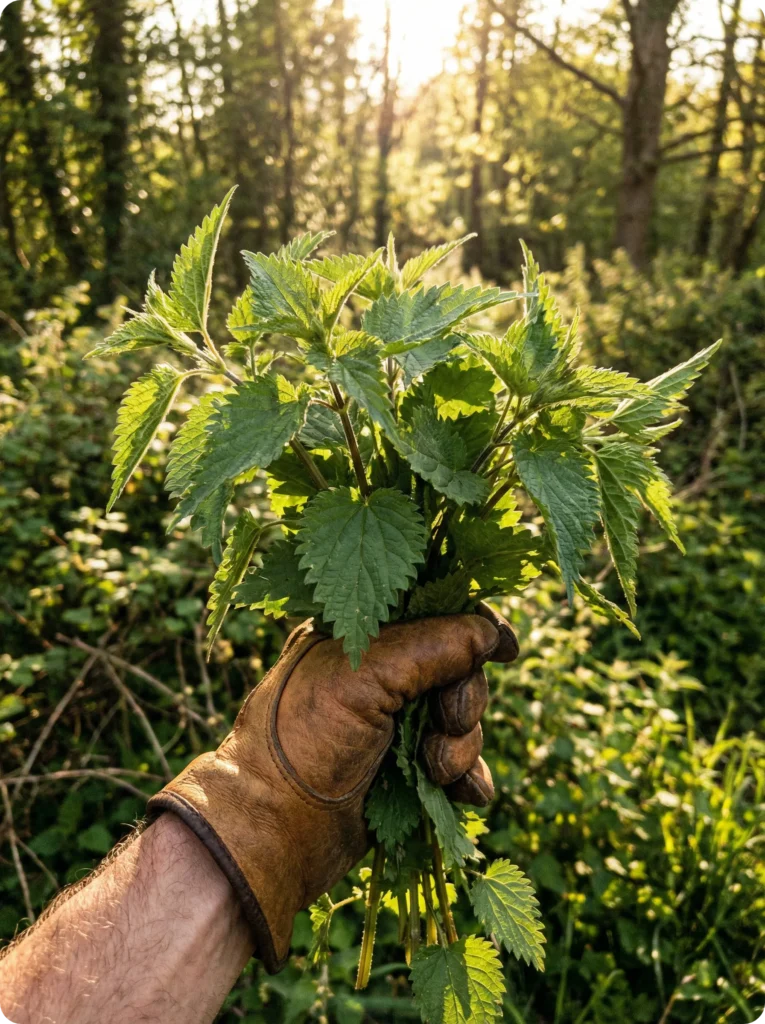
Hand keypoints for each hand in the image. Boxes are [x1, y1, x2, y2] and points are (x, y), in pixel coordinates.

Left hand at [148, 608, 517, 971]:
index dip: (471, 626)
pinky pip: (459, 766)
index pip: (430, 611)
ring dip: (461, 746)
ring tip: (435, 771)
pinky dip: (466, 778)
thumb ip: (433, 645)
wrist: (272, 833)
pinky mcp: (404, 773)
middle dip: (464, 698)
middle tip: (446, 722)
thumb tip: (489, 632)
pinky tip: (462, 795)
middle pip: (458, 668)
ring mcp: (392, 725)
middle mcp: (377, 675)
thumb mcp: (364, 676)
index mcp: (356, 635)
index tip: (505, 648)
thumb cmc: (304, 741)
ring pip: (462, 720)